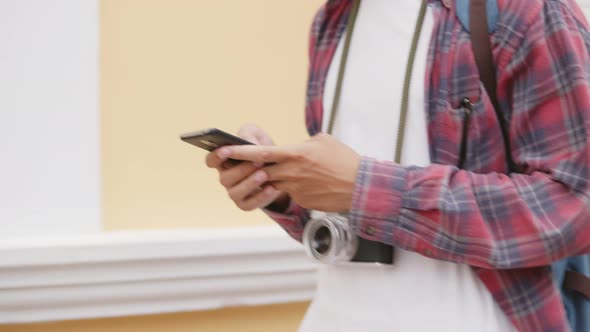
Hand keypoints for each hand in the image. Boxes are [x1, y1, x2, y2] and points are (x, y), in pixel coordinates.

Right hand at [205, 124, 287, 210]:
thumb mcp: (257, 136)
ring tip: (264, 174)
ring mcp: (234, 192)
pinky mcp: (245, 204)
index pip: (211, 160)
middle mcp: (225, 177)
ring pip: (235, 192)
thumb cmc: (262, 148)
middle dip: (241, 169)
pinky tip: (271, 188)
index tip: (224, 151)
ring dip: (250, 183)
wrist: (279, 169)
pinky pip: (250, 204)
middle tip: (258, 161)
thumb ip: (249, 134)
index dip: (215, 157)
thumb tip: (249, 143)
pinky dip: (260, 197)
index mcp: (223, 160)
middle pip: (225, 177)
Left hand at [219, 133, 360, 211]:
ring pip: (274, 183)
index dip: (240, 152)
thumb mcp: (322, 141)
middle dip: (249, 168)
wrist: (361, 186)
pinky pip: (291, 192)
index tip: (223, 150)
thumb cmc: (344, 160)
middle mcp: (292, 172)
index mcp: (295, 154)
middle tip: (237, 163)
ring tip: (289, 171)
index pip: (261, 153)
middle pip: (262, 170)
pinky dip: (293, 186)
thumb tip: (293, 147)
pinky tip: (310, 182)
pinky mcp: (302, 200)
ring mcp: (296, 189)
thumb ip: (302, 143)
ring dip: (274, 177)